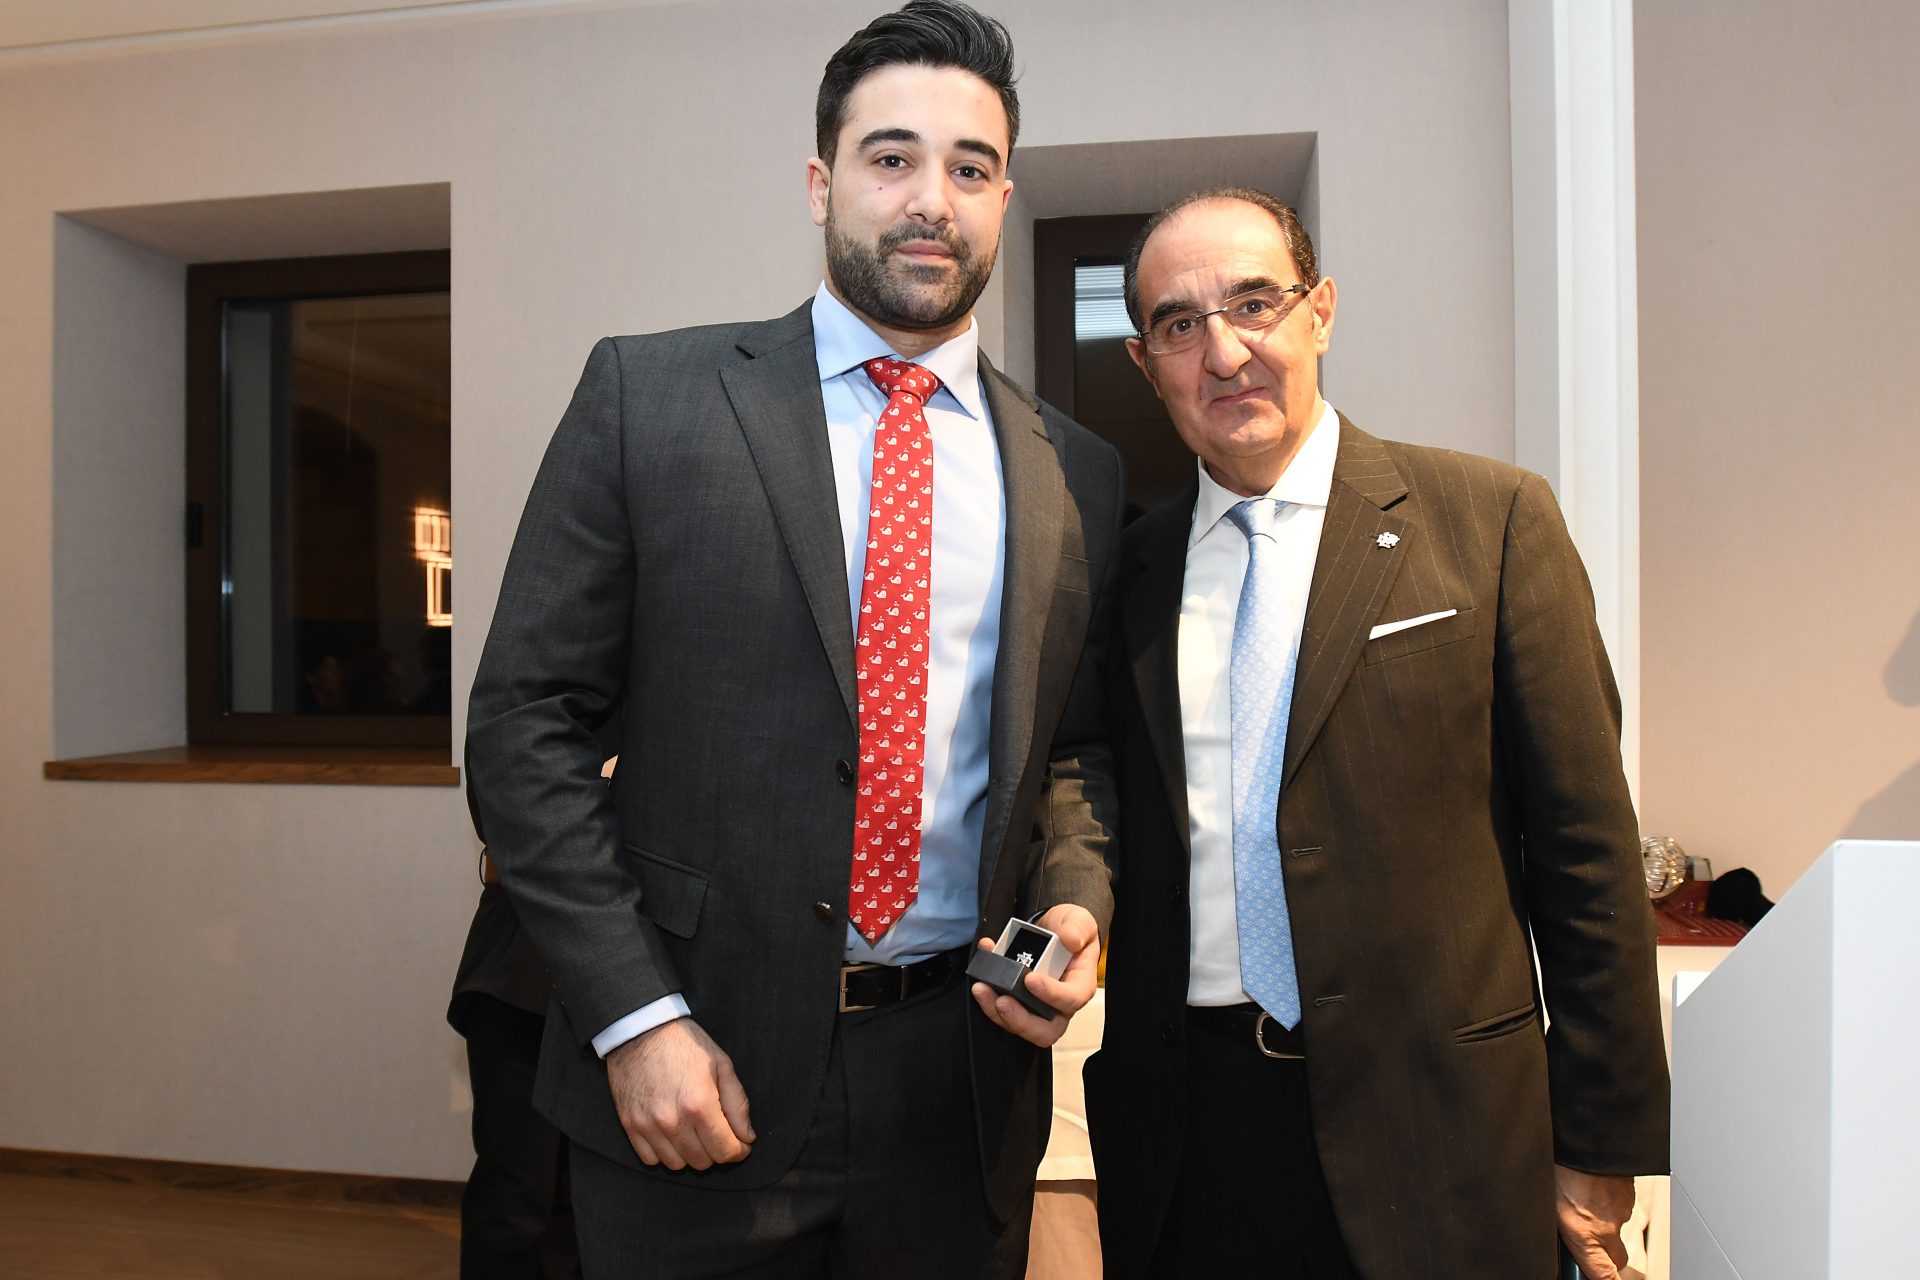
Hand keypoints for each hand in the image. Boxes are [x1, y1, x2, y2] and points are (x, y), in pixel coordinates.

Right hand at [605, 1017, 754, 1170]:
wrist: (640, 1031)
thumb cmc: (685, 1044)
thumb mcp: (721, 1064)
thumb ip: (738, 1104)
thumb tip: (747, 1137)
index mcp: (700, 1104)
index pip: (725, 1151)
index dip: (739, 1151)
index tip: (741, 1144)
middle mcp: (673, 1121)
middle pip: (703, 1162)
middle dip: (716, 1151)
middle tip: (718, 1133)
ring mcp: (648, 1126)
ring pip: (677, 1165)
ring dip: (690, 1154)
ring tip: (694, 1133)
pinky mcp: (630, 1125)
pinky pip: (650, 1159)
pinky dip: (664, 1153)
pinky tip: (672, 1135)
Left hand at [970, 903, 1099, 1047]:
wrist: (1049, 928)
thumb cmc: (1068, 930)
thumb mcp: (1078, 920)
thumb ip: (1078, 928)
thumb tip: (1071, 939)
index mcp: (1079, 984)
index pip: (1071, 999)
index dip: (1052, 995)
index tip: (1030, 979)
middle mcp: (1059, 1003)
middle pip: (1045, 1030)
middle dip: (1021, 1020)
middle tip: (1003, 1001)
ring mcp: (1036, 1006)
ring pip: (1019, 1025)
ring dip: (996, 1012)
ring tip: (982, 989)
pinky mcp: (1017, 1002)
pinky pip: (1001, 1011)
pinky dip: (987, 997)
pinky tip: (980, 974)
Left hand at [1554, 1164, 1635, 1278]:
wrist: (1582, 1138)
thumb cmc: (1560, 1167)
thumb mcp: (1550, 1205)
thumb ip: (1563, 1228)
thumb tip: (1563, 1235)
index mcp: (1584, 1234)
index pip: (1604, 1275)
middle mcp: (1607, 1226)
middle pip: (1617, 1258)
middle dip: (1607, 1255)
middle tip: (1588, 1239)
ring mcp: (1621, 1209)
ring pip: (1617, 1227)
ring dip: (1605, 1221)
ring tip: (1584, 1199)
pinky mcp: (1629, 1193)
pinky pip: (1621, 1205)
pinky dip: (1610, 1200)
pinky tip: (1593, 1185)